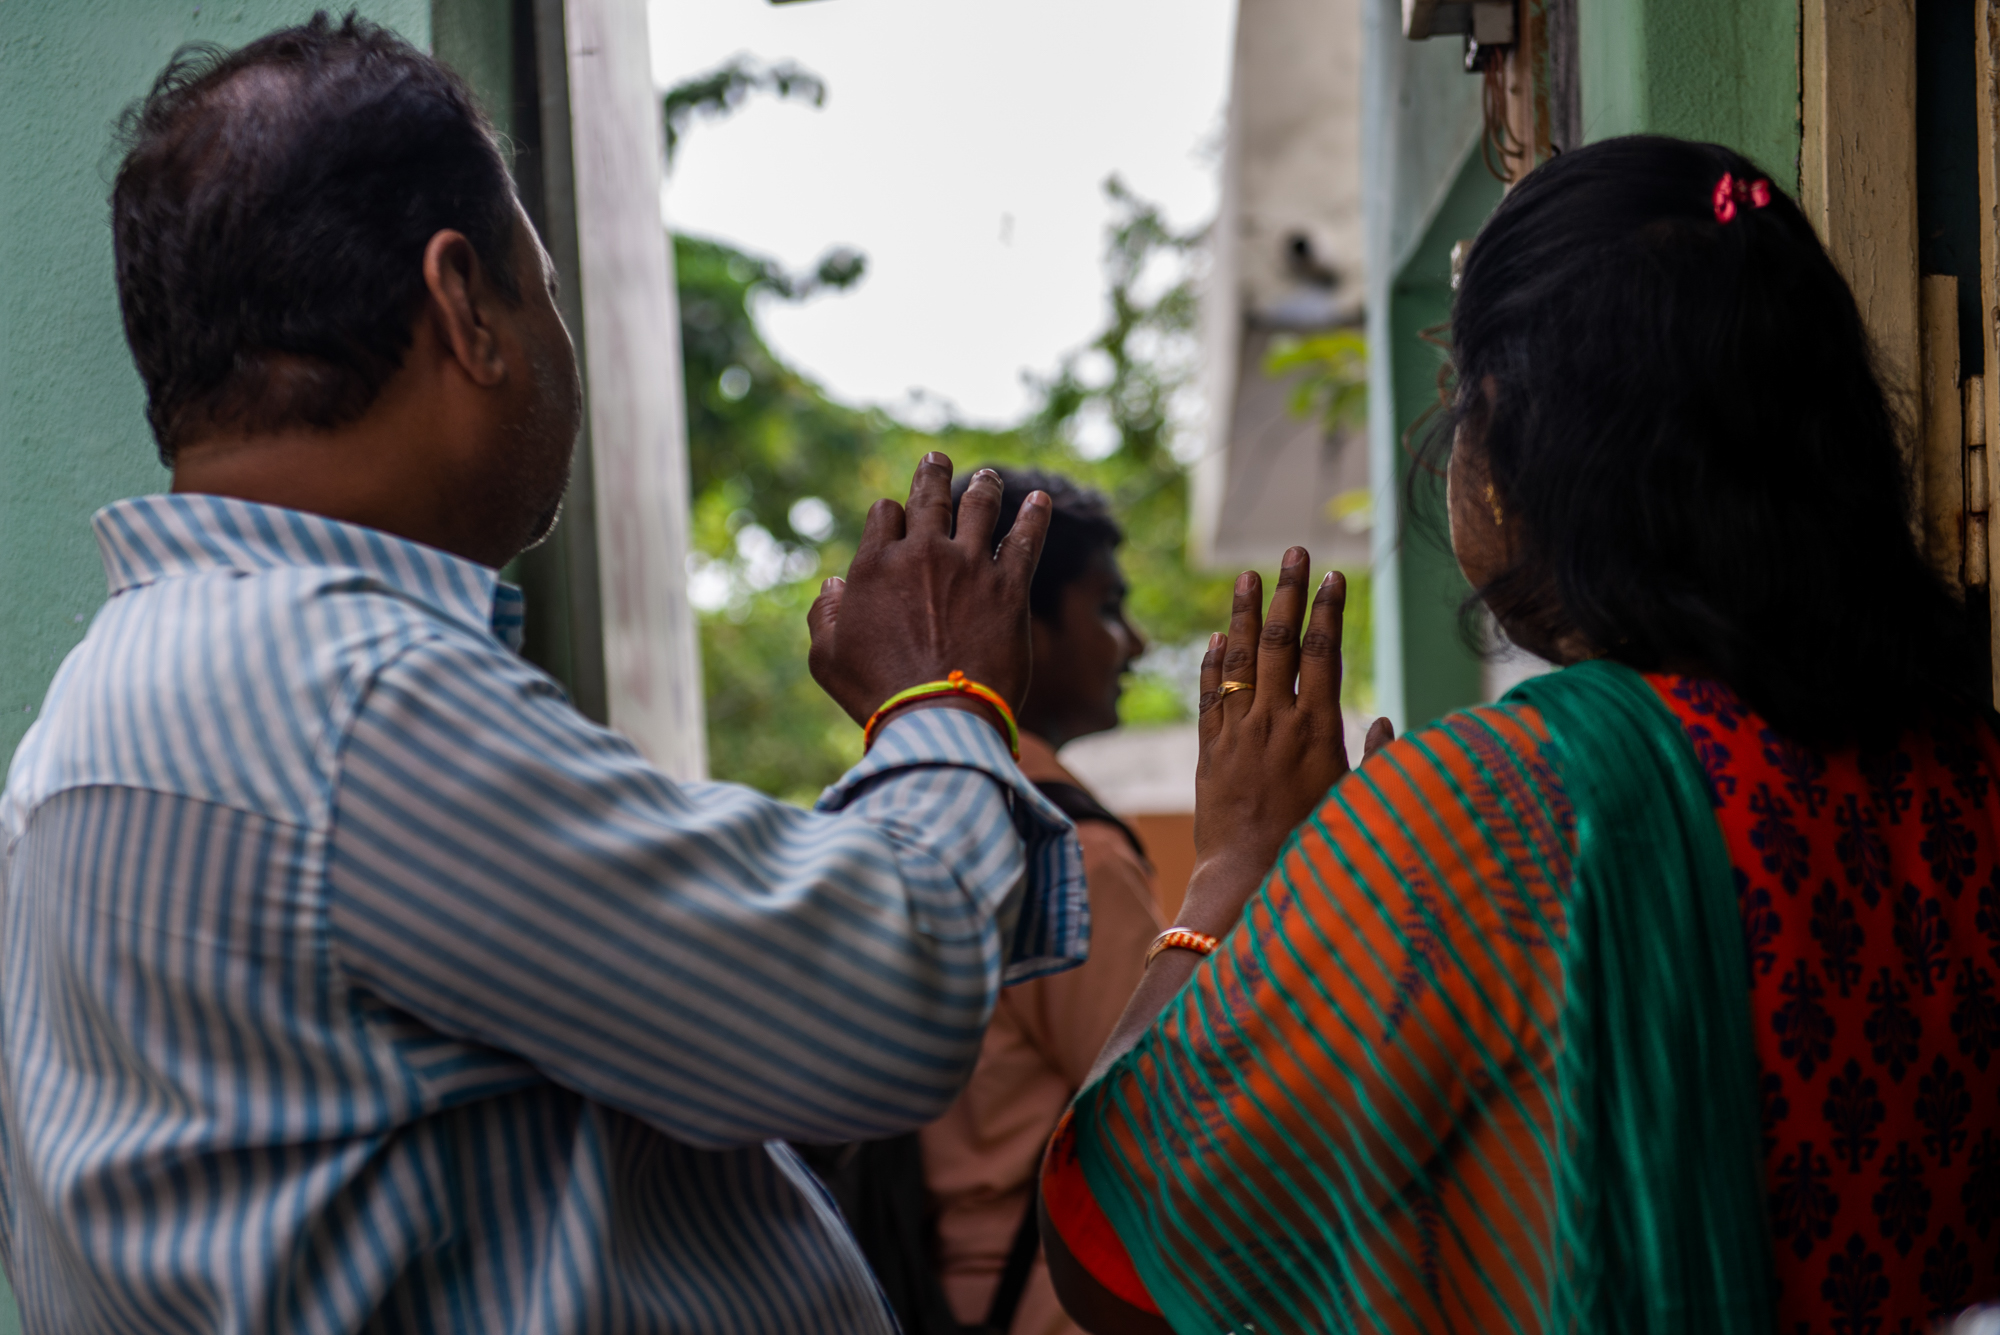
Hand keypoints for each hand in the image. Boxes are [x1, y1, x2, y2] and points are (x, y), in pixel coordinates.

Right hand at [808, 454, 1049, 728]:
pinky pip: (1025, 540)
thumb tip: (833, 584)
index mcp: (876, 564)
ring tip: (988, 477)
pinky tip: (1040, 502)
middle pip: (929, 496)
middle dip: (932, 474)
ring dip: (983, 486)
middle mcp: (923, 553)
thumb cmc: (876, 694)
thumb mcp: (827, 659)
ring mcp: (969, 566)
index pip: (886, 515)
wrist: (936, 719)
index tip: (896, 523)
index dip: (890, 516)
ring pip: (979, 506)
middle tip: (937, 460)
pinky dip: (1034, 517)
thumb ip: (824, 616)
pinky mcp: (1008, 588)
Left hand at [1180, 548, 1393, 936]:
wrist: (1247, 879)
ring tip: (1247, 575)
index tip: (1331, 575)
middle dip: (1287, 592)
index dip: (1326, 610)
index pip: (1323, 652)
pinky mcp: (1209, 751)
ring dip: (1244, 614)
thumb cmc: (1314, 848)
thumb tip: (1384, 723)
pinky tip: (1217, 637)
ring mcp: (1238, 732)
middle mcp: (1275, 720)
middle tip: (1291, 552)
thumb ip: (1375, 760)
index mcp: (1317, 729)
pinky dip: (1213, 662)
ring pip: (1240, 659)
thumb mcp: (1357, 801)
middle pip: (1280, 642)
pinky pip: (1210, 695)